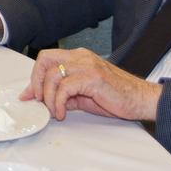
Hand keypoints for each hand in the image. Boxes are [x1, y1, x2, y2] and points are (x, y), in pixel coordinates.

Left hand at [20, 48, 161, 121]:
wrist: (141, 100)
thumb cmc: (114, 98)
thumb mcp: (82, 96)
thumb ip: (62, 94)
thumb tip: (39, 99)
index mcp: (78, 57)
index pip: (47, 58)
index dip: (34, 77)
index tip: (29, 95)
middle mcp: (80, 56)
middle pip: (44, 59)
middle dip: (35, 81)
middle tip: (38, 101)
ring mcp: (87, 65)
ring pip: (52, 75)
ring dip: (47, 97)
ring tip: (54, 112)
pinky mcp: (93, 77)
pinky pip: (64, 87)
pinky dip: (58, 102)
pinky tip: (62, 113)